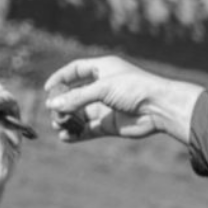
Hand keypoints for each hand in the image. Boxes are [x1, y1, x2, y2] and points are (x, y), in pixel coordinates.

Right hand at [44, 56, 202, 142]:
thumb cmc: (135, 88)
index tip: (47, 89)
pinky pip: (88, 129)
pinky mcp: (109, 124)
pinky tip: (65, 137)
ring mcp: (106, 107)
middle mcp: (103, 87)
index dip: (61, 78)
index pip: (76, 70)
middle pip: (75, 94)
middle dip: (62, 103)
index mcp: (103, 69)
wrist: (160, 108)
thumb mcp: (102, 89)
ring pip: (80, 113)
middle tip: (52, 112)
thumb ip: (76, 98)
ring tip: (58, 125)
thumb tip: (52, 105)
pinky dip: (76, 133)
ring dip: (67, 119)